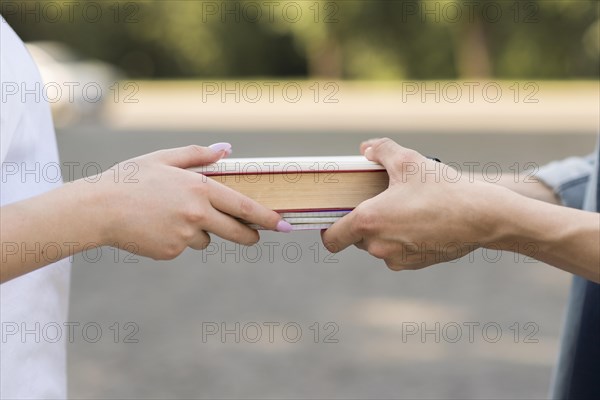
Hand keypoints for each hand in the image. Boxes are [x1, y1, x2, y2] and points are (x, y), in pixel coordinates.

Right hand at [83, 143, 290, 259]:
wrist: (98, 208)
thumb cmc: (132, 178)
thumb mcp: (165, 158)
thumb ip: (199, 155)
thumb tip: (228, 150)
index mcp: (200, 188)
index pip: (244, 207)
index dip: (267, 217)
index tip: (284, 224)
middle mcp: (197, 214)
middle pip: (237, 232)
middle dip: (250, 236)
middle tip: (253, 236)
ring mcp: (184, 236)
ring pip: (207, 239)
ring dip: (201, 232)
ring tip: (171, 216)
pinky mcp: (171, 252)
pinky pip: (184, 246)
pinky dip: (178, 239)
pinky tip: (157, 227)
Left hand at [321, 138, 506, 270]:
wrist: (483, 217)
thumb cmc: (442, 188)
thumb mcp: (408, 160)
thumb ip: (380, 150)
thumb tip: (365, 149)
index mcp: (368, 221)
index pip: (331, 238)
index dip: (328, 228)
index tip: (334, 217)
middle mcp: (378, 246)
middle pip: (357, 238)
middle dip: (365, 221)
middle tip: (381, 200)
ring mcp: (397, 259)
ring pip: (378, 245)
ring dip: (385, 230)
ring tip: (406, 208)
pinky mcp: (415, 265)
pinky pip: (397, 253)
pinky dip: (402, 239)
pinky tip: (420, 221)